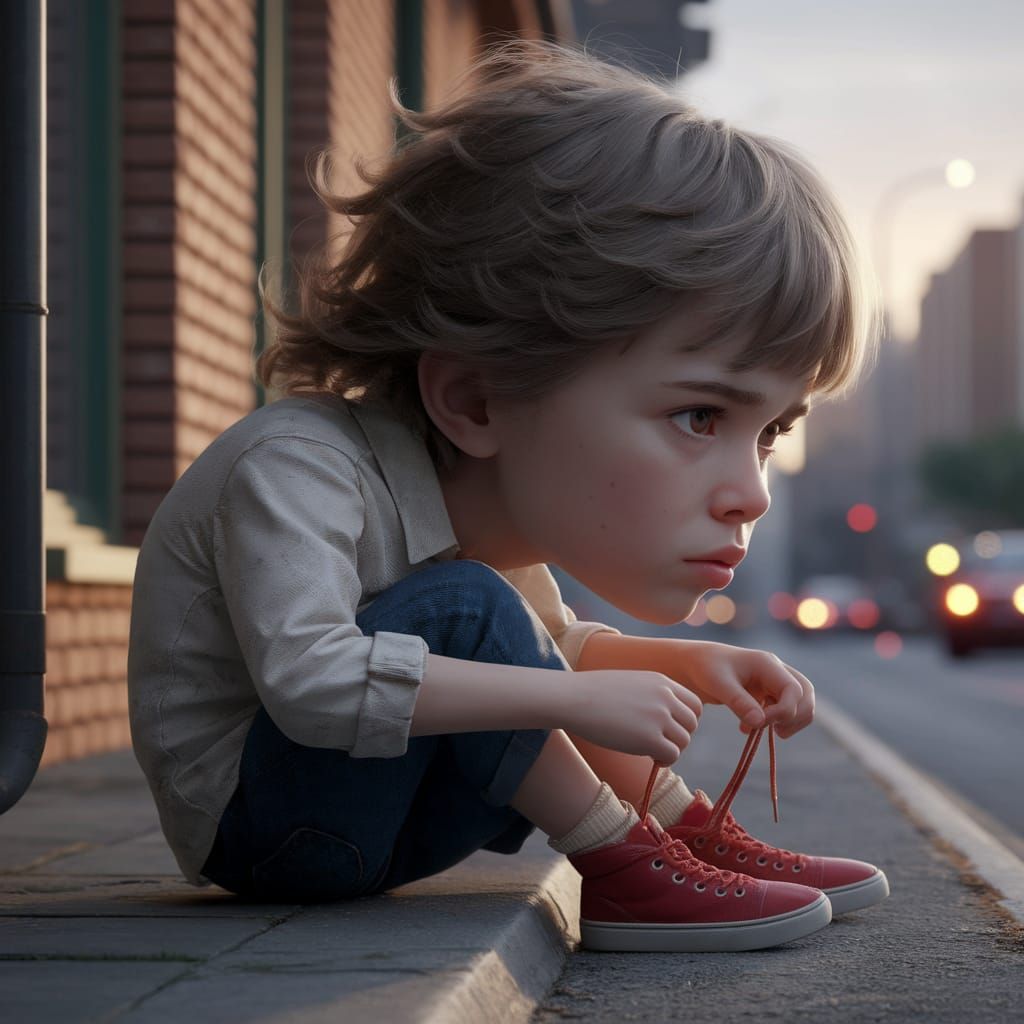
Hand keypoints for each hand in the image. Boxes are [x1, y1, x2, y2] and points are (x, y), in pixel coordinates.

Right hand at [564, 670, 701, 765]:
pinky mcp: (649, 738)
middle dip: (679, 735)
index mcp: (662, 681)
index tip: (669, 728)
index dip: (685, 720)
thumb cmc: (594, 693)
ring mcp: (659, 717)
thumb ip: (652, 695)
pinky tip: (649, 757)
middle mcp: (665, 697)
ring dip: (671, 749)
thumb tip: (665, 718)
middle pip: (692, 724)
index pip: (694, 704)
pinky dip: (664, 760)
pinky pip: (672, 755)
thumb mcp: (631, 683)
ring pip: (684, 741)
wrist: (573, 699)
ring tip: (651, 750)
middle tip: (658, 741)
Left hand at [671, 641, 813, 738]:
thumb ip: (739, 702)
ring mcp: (773, 681)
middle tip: (775, 732)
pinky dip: (774, 722)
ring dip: (789, 721)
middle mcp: (775, 670)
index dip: (784, 711)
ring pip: (800, 702)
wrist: (694, 664)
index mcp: (766, 663)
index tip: (761, 723)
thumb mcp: (717, 684)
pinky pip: (784, 708)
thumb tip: (760, 722)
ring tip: (764, 731)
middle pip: (805, 694)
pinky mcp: (767, 692)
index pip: (793, 689)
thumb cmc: (704, 668)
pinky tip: (749, 728)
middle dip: (796, 717)